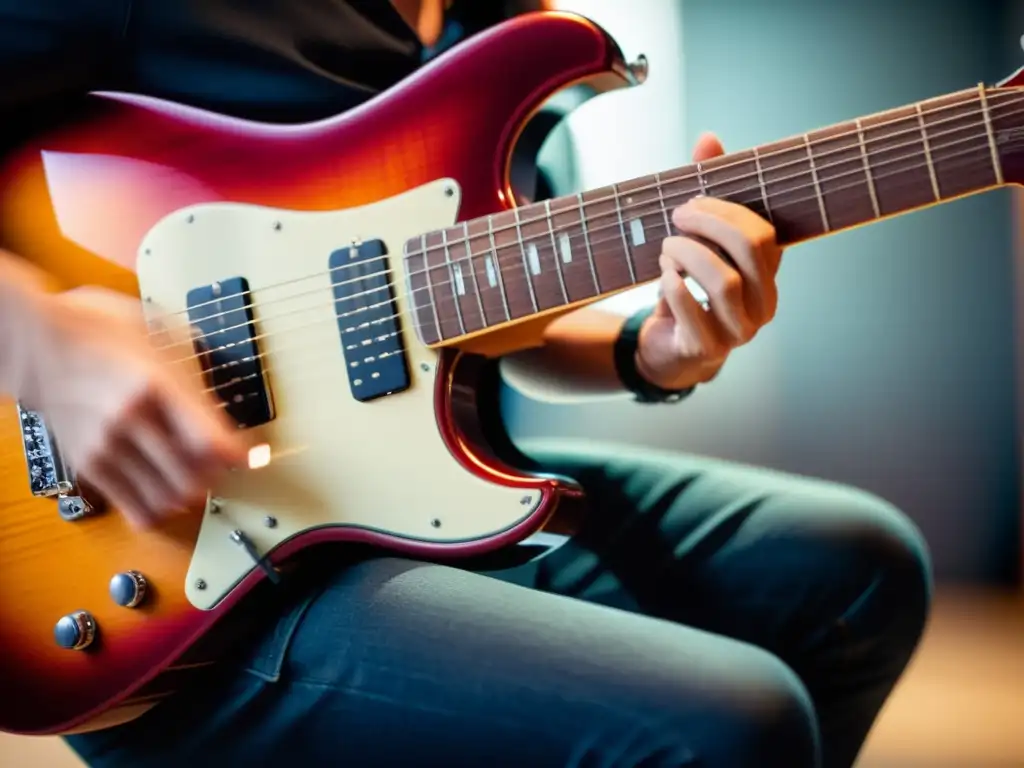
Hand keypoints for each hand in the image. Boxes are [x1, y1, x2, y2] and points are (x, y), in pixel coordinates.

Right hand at [21, 287, 248, 528]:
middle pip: (194, 476)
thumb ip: (194, 371)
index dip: (240, 455)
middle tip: (223, 463)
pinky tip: (168, 491)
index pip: (209, 439)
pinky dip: (162, 508)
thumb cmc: (99, 331)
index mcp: (154, 384)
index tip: (253, 456)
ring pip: (169, 498)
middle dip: (218, 474)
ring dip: (192, 494)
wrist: (36, 345)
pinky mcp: (90, 466)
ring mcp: (108, 447)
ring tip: (196, 476)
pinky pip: (137, 509)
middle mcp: (131, 420)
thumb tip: (228, 402)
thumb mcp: (158, 332)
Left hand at [637, 133, 782, 389]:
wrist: (670, 346)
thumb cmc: (689, 286)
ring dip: (689, 255)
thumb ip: (707, 193)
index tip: (693, 201)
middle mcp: (763, 305)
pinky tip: (663, 276)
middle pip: (751, 251)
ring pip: (725, 283)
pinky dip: (674, 287)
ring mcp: (738, 332)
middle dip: (710, 224)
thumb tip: (709, 139)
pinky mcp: (707, 349)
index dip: (727, 210)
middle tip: (677, 216)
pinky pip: (693, 311)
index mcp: (769, 274)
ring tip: (668, 248)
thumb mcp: (697, 240)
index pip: (765, 233)